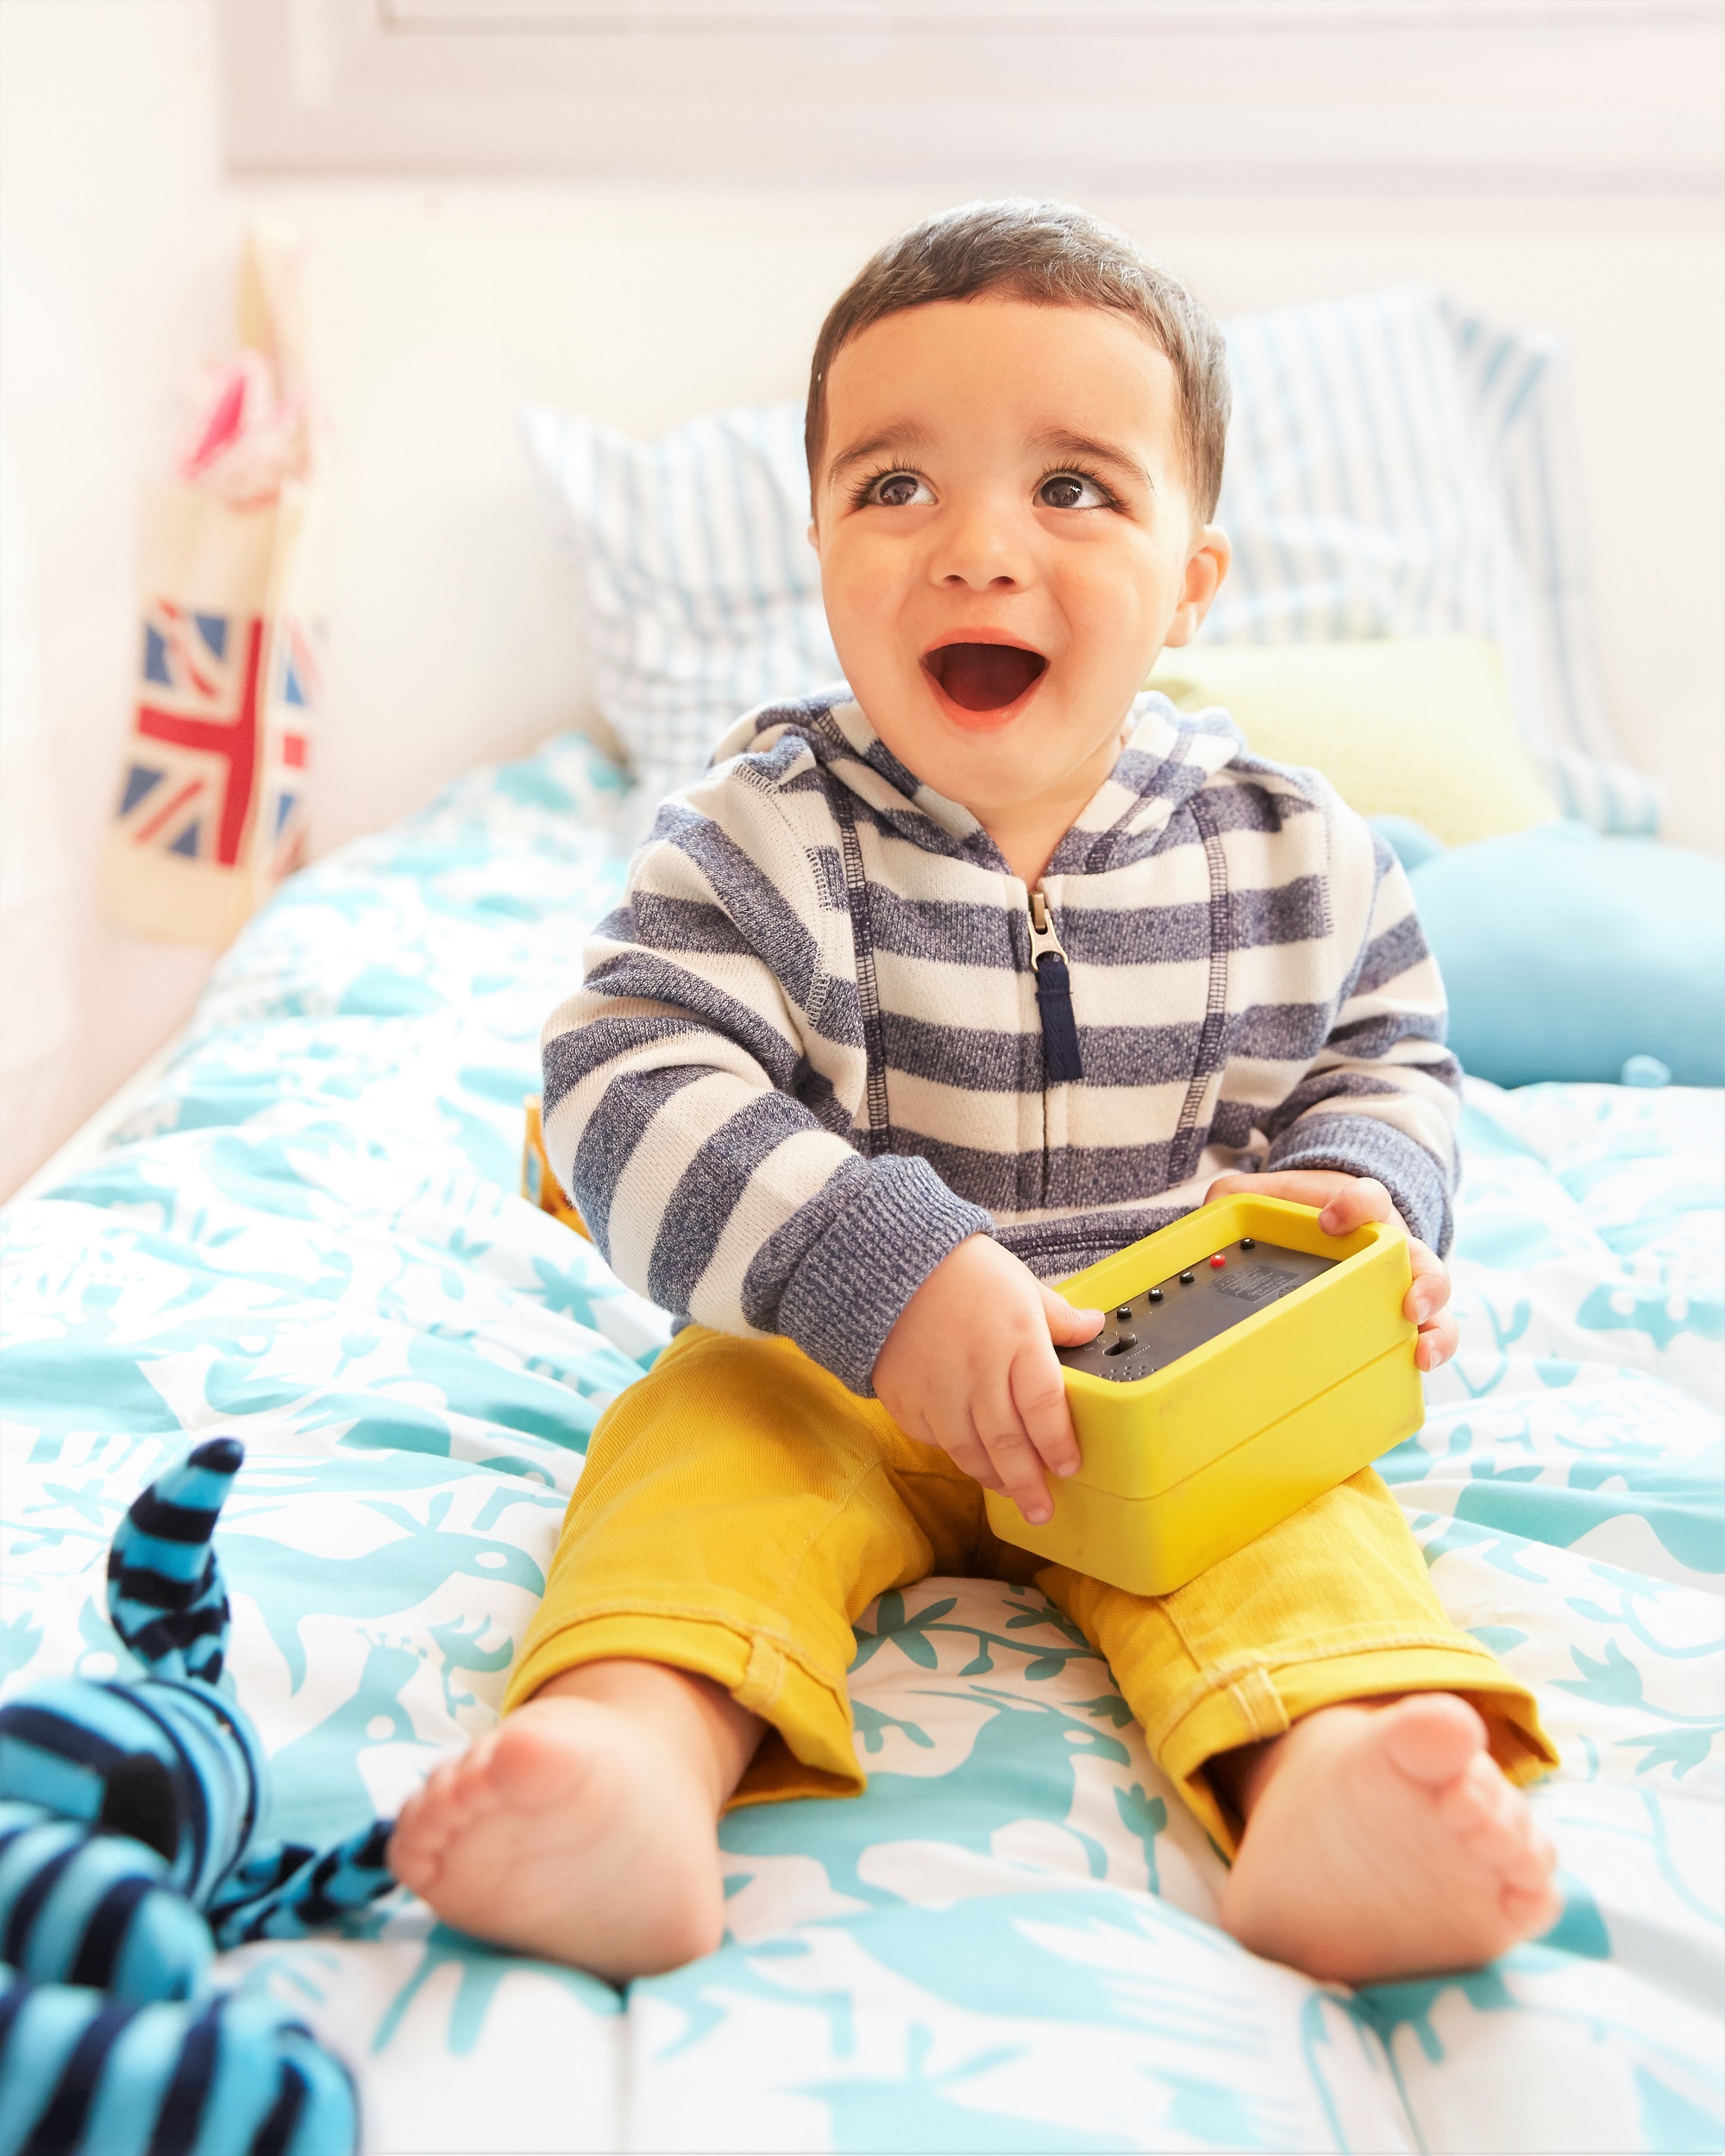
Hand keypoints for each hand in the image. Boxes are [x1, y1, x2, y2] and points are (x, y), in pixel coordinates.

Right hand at [872, 1235, 1102, 1523]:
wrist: (890, 1264)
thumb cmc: (963, 1270)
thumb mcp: (1021, 1284)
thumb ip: (1058, 1316)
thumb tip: (1094, 1326)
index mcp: (1017, 1342)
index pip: (1045, 1407)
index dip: (1058, 1444)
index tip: (1070, 1467)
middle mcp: (979, 1373)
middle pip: (1009, 1443)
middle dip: (1029, 1483)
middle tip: (1043, 1511)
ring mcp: (939, 1390)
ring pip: (971, 1451)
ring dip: (994, 1478)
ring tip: (1011, 1494)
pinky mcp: (906, 1399)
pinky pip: (935, 1439)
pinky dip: (956, 1455)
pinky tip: (972, 1462)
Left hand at [1205, 1169, 1458, 1372]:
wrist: (1334, 1220)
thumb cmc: (1305, 1211)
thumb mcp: (1271, 1196)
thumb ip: (1241, 1197)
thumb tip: (1208, 1213)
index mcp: (1362, 1209)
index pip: (1370, 1198)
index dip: (1357, 1207)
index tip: (1332, 1221)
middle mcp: (1394, 1244)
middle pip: (1421, 1258)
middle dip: (1421, 1281)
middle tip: (1407, 1304)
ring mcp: (1405, 1280)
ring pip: (1436, 1299)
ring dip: (1435, 1326)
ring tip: (1421, 1350)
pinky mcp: (1406, 1313)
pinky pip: (1434, 1330)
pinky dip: (1436, 1348)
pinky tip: (1419, 1367)